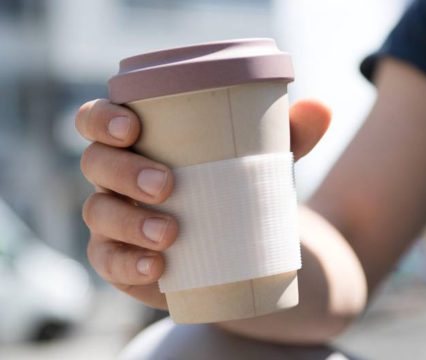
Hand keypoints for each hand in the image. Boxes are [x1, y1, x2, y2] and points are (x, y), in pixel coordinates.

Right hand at [76, 99, 330, 308]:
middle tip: (167, 184)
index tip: (135, 128)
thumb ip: (292, 134)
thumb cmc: (240, 186)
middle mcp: (117, 177)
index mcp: (139, 142)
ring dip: (128, 221)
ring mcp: (115, 220)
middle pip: (95, 164)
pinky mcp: (123, 260)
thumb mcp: (264, 160)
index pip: (98, 121)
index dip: (102, 120)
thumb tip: (324, 109)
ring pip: (99, 213)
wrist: (243, 246)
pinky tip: (155, 268)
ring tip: (171, 233)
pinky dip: (127, 265)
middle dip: (123, 171)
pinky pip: (108, 262)